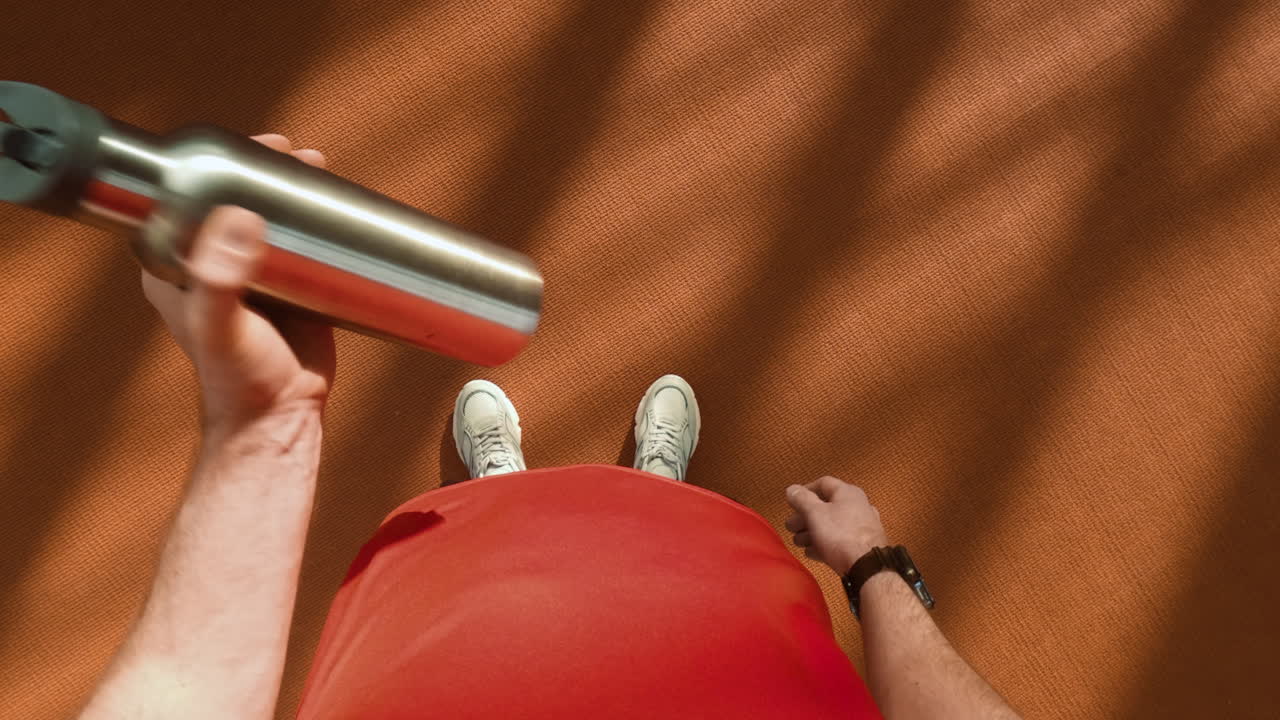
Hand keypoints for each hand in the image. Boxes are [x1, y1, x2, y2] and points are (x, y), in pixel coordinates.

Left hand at [141, 134, 335, 431]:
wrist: (280, 418)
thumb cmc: (239, 382)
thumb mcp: (222, 327)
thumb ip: (221, 279)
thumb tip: (240, 218)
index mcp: (175, 266)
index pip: (186, 198)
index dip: (214, 165)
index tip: (253, 151)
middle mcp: (208, 264)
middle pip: (230, 199)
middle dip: (262, 170)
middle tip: (296, 157)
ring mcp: (249, 274)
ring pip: (265, 216)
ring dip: (289, 190)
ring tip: (319, 171)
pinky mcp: (286, 287)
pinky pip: (295, 242)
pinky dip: (310, 220)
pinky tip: (331, 205)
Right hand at [784, 476, 889, 573]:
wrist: (866, 567)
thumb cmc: (839, 534)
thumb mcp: (815, 514)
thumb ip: (801, 499)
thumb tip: (792, 489)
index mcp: (847, 493)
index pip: (822, 483)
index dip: (804, 491)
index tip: (791, 503)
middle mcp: (857, 506)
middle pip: (825, 506)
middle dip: (804, 517)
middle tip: (790, 527)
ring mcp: (861, 527)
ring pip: (831, 525)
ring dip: (811, 532)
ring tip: (798, 542)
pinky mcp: (862, 546)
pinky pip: (839, 540)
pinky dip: (824, 544)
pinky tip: (811, 553)